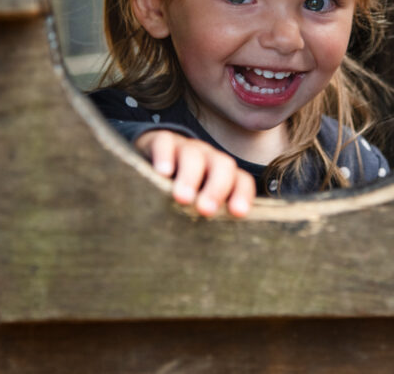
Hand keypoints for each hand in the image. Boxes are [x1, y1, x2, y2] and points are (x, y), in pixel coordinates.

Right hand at [133, 130, 255, 217]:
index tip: (238, 213)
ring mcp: (185, 148)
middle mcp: (208, 159)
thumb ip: (205, 219)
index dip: (242, 195)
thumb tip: (212, 252)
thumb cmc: (178, 194)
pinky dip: (165, 156)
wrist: (151, 160)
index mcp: (223, 176)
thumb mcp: (195, 208)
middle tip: (206, 210)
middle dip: (217, 188)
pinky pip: (165, 143)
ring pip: (194, 156)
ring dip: (190, 177)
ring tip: (182, 198)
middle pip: (222, 166)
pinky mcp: (161, 141)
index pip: (241, 181)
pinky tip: (161, 172)